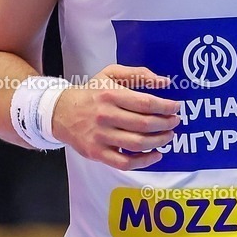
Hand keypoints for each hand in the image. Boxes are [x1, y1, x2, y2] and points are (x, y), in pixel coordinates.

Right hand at [52, 63, 179, 169]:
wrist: (60, 112)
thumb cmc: (91, 93)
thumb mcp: (110, 74)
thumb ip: (138, 74)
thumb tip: (164, 82)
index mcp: (110, 95)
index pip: (145, 103)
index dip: (166, 107)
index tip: (176, 107)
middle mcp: (105, 116)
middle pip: (144, 124)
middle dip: (166, 124)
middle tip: (175, 122)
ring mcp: (100, 136)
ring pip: (137, 144)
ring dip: (159, 141)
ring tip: (168, 136)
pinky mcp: (97, 153)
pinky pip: (125, 162)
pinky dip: (144, 161)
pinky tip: (155, 155)